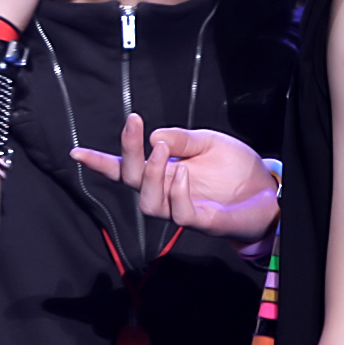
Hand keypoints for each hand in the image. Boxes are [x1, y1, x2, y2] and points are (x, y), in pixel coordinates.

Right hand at [69, 113, 279, 243]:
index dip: (100, 162)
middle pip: (132, 181)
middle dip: (128, 152)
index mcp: (164, 171)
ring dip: (150, 173)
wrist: (268, 190)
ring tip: (161, 149)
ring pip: (148, 202)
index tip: (75, 152)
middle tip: (136, 124)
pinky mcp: (203, 221)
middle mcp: (167, 191)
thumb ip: (182, 139)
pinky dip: (177, 191)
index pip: (126, 169)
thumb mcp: (208, 142)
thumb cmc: (236, 168)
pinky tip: (183, 171)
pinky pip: (179, 214)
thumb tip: (154, 136)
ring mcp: (183, 208)